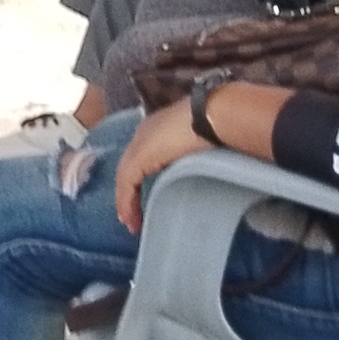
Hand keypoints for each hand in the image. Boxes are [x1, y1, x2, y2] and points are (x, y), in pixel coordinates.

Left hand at [106, 97, 210, 235]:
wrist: (211, 116)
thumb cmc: (213, 126)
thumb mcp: (198, 143)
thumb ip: (188, 153)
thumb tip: (196, 168)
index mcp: (156, 128)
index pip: (140, 157)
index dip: (138, 178)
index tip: (141, 198)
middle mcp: (143, 134)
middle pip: (128, 168)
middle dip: (127, 193)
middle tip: (131, 217)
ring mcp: (139, 145)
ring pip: (124, 177)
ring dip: (126, 202)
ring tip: (131, 223)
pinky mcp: (139, 157)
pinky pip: (126, 183)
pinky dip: (126, 201)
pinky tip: (130, 217)